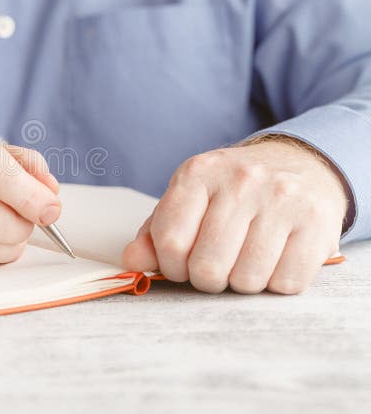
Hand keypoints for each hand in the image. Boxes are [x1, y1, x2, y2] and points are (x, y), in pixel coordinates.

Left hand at [122, 136, 349, 293]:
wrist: (297, 164)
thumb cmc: (232, 192)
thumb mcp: (188, 199)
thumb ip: (155, 232)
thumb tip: (131, 262)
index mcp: (198, 173)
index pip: (169, 240)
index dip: (170, 266)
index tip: (180, 265)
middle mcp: (241, 180)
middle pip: (207, 266)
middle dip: (205, 279)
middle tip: (214, 267)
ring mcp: (282, 199)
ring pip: (246, 279)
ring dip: (241, 283)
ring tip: (244, 260)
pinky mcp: (317, 221)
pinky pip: (286, 282)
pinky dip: (275, 284)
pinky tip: (274, 260)